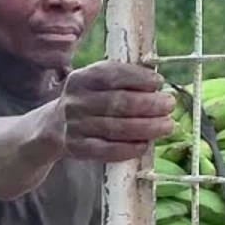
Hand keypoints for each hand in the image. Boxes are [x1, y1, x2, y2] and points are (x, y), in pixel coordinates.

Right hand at [56, 61, 176, 161]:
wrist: (55, 125)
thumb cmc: (90, 100)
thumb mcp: (98, 82)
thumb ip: (124, 80)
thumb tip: (159, 87)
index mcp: (81, 79)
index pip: (112, 75)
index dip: (138, 78)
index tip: (158, 82)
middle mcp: (75, 102)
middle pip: (118, 103)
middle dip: (149, 104)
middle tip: (169, 105)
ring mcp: (74, 126)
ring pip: (115, 128)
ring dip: (146, 127)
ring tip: (166, 126)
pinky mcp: (76, 147)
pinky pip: (105, 150)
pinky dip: (128, 148)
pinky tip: (144, 145)